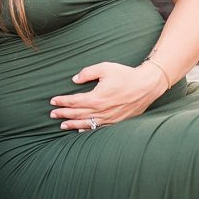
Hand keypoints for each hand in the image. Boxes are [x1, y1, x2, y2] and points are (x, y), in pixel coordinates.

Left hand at [49, 61, 167, 130]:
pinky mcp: (116, 121)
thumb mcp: (105, 68)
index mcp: (96, 97)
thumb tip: (74, 79)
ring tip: (62, 125)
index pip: (74, 101)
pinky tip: (81, 130)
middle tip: (52, 114)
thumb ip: (87, 72)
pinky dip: (88, 129)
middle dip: (63, 114)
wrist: (146, 86)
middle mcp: (101, 110)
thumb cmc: (125, 75)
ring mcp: (109, 118)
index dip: (62, 102)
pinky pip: (99, 128)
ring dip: (73, 124)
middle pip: (77, 114)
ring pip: (86, 123)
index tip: (53, 101)